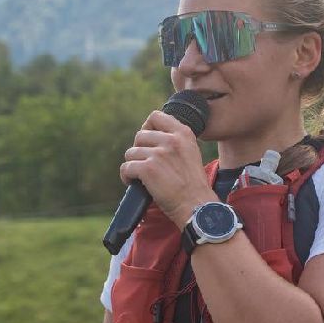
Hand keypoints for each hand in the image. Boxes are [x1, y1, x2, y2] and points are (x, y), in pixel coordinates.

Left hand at [120, 109, 215, 228]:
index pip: (156, 116)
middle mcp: (171, 140)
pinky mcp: (148, 169)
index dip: (147, 127)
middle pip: (140, 135)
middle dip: (139, 150)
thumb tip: (150, 136)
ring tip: (140, 176)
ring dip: (133, 165)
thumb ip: (175, 141)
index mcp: (183, 134)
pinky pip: (126, 167)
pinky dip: (126, 176)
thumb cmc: (193, 185)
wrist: (197, 206)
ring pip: (131, 153)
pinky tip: (133, 183)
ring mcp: (159, 154)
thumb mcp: (191, 153)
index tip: (148, 141)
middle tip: (145, 164)